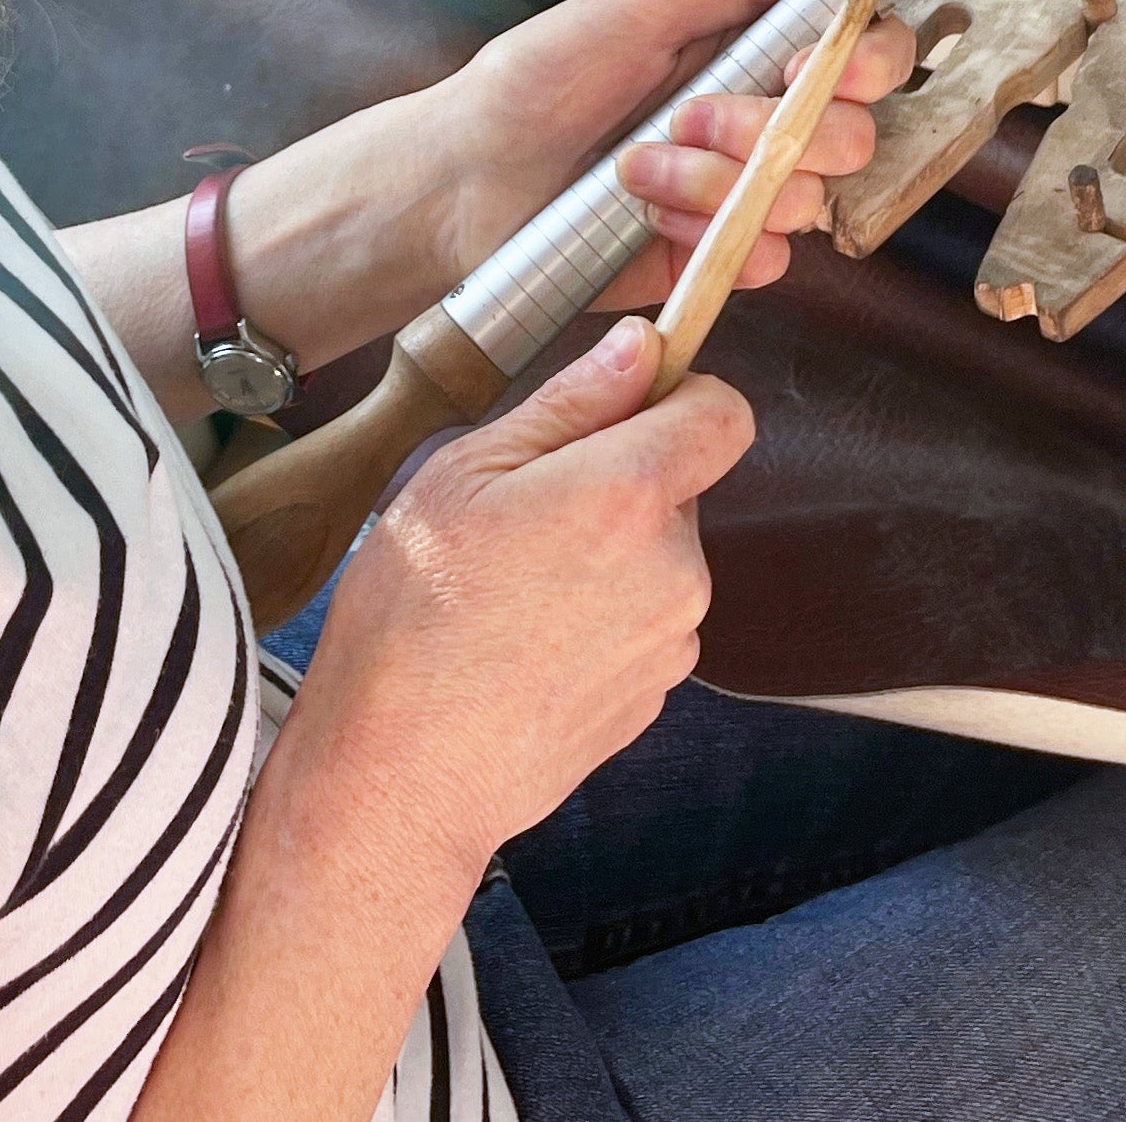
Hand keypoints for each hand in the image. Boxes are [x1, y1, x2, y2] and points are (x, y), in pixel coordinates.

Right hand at [287, 316, 750, 864]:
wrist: (400, 779)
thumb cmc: (412, 618)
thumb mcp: (465, 474)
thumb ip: (571, 402)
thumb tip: (643, 346)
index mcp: (631, 494)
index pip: (724, 411)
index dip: (681, 395)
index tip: (625, 406)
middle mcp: (677, 566)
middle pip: (681, 486)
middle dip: (622, 481)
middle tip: (524, 514)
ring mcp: (674, 638)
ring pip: (660, 555)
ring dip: (610, 554)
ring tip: (515, 590)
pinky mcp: (657, 693)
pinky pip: (646, 620)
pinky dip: (604, 617)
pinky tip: (528, 643)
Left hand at [442, 0, 916, 307]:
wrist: (467, 178)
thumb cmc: (537, 81)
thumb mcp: (638, 4)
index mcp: (754, 51)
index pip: (866, 54)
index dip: (867, 60)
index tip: (809, 64)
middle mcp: (763, 122)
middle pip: (855, 135)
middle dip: (775, 128)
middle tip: (692, 113)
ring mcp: (743, 194)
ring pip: (806, 200)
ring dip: (717, 180)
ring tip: (639, 167)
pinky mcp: (717, 257)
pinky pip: (767, 258)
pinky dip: (710, 236)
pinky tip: (650, 218)